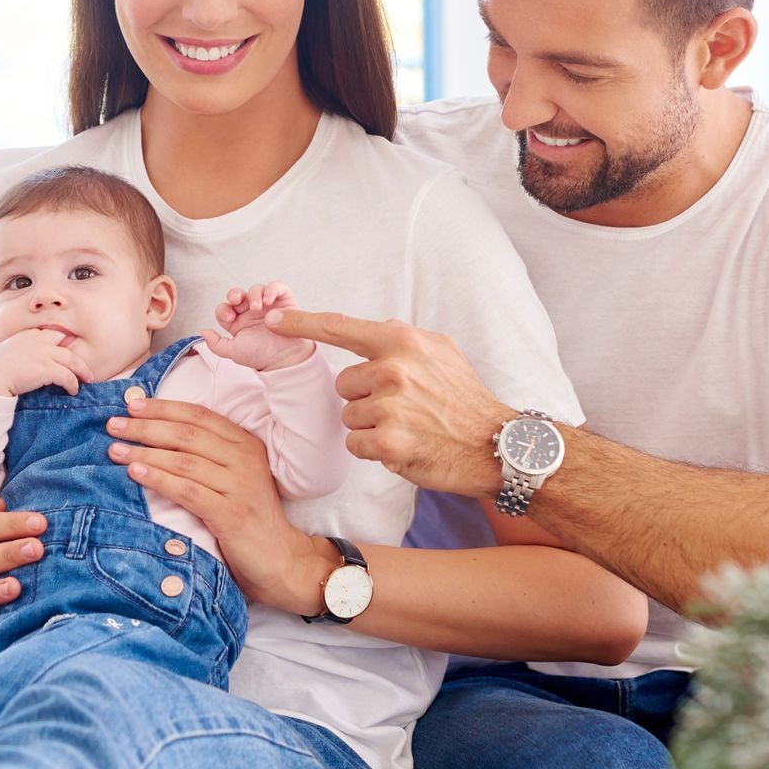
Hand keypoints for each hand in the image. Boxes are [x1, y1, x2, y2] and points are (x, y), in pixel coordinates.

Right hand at [0, 327, 93, 396]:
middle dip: (77, 355)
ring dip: (82, 371)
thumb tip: (29, 362)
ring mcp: (45, 353)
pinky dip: (73, 384)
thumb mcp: (9, 351)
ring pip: (73, 360)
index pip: (53, 334)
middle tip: (85, 367)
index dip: (63, 343)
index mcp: (30, 334)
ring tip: (86, 379)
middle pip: (68, 343)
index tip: (69, 351)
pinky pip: (68, 376)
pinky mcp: (47, 369)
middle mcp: (40, 340)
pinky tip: (73, 390)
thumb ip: (22, 351)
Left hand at [106, 398, 333, 614]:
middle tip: (114, 425)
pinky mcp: (231, 512)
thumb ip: (208, 456)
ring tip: (115, 449)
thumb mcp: (234, 477)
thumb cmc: (250, 517)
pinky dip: (159, 479)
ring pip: (184, 459)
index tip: (132, 405)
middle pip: (187, 433)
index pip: (199, 415)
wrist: (281, 559)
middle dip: (146, 426)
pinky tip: (135, 473)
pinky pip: (187, 490)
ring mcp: (240, 484)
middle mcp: (245, 458)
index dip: (164, 407)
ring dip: (145, 452)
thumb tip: (158, 437)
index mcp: (246, 443)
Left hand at [201, 282, 313, 372]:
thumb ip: (216, 344)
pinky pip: (277, 287)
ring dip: (254, 294)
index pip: (225, 308)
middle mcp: (251, 312)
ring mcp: (267, 305)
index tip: (230, 319)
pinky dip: (272, 289)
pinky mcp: (284, 301)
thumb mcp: (234, 352)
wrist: (285, 359)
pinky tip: (269, 299)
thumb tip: (204, 331)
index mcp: (237, 323)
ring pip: (256, 289)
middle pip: (238, 294)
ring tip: (258, 306)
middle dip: (235, 294)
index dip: (224, 310)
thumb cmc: (261, 356)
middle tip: (237, 300)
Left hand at [266, 307, 512, 498]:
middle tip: (402, 408)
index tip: (272, 319)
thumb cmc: (465, 398)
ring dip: (369, 426)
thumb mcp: (443, 351)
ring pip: (348, 416)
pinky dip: (374, 450)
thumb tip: (377, 326)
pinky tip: (403, 446)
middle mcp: (394, 369)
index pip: (340, 327)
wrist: (496, 445)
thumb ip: (404, 339)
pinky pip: (356, 444)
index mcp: (403, 342)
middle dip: (363, 398)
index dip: (301, 323)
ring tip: (407, 427)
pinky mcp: (390, 442)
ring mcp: (391, 406)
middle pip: (343, 384)